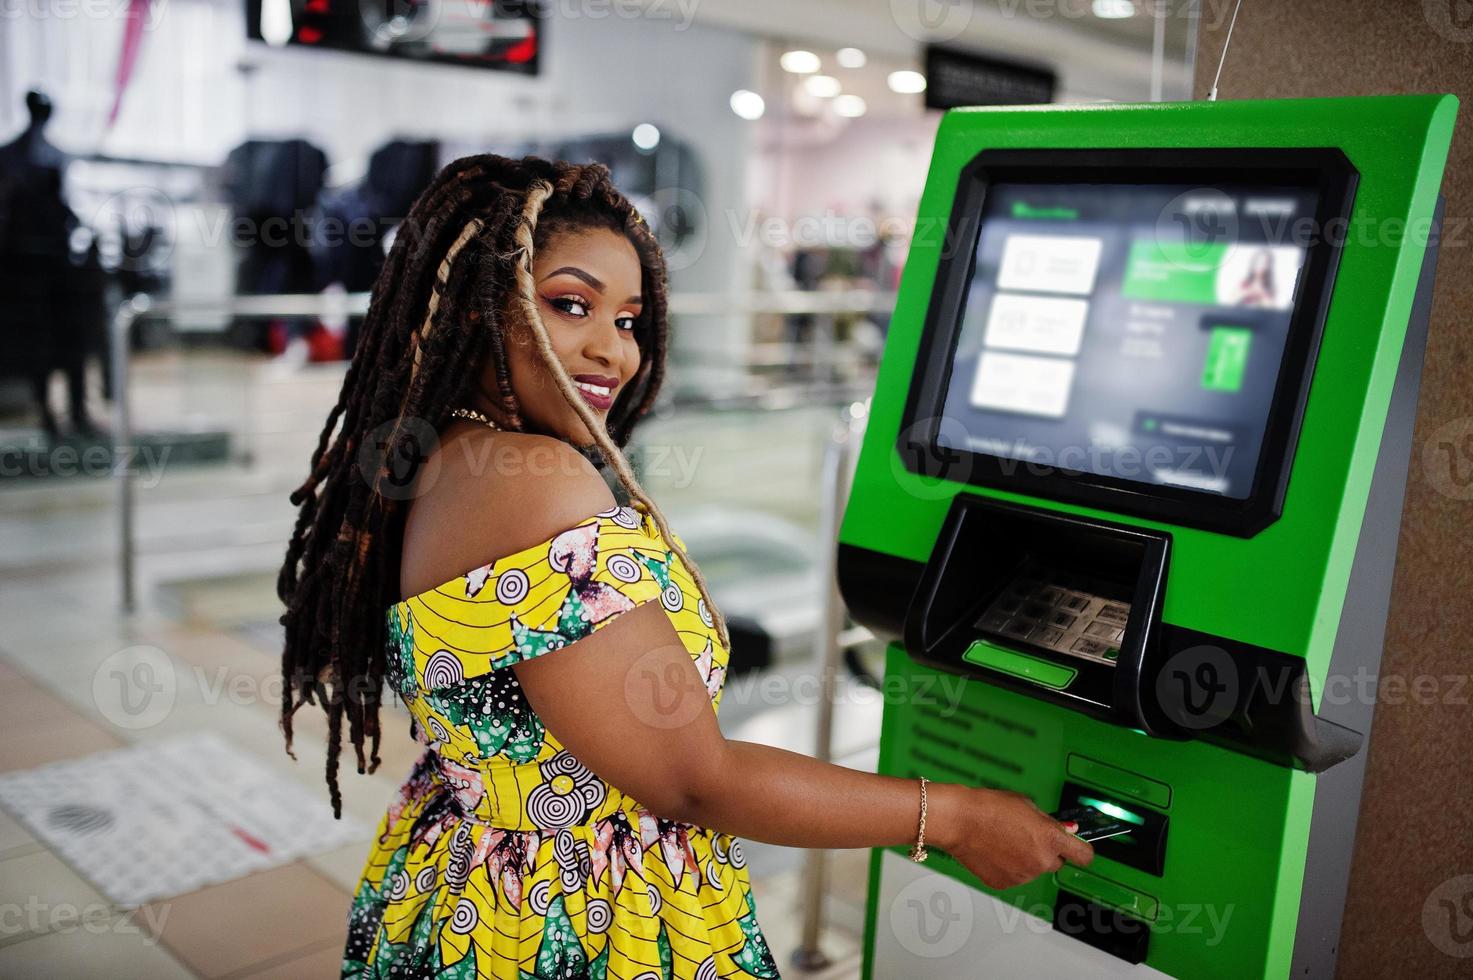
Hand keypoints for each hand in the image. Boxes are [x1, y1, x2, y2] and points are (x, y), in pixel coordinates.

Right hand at [928, 784, 1093, 890]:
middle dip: (1047, 852)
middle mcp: (1041, 861)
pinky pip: (1015, 876)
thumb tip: (1067, 832)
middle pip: (1057, 863)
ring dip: (1026, 859)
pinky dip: (1009, 867)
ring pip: (1034, 869)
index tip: (1079, 848)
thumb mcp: (1026, 805)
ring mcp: (1023, 875)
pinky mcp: (1005, 884)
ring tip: (1004, 840)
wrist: (958, 820)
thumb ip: (1049, 822)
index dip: (1083, 851)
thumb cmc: (989, 808)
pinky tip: (995, 851)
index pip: (1084, 856)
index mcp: (1051, 839)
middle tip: (1027, 837)